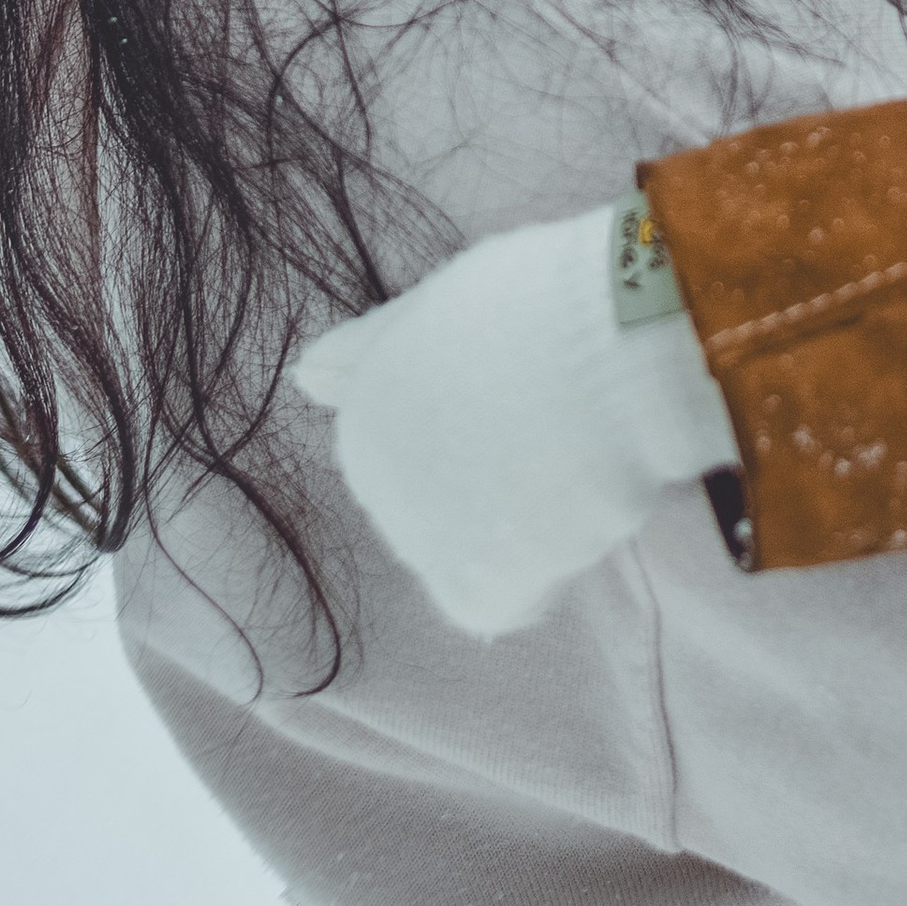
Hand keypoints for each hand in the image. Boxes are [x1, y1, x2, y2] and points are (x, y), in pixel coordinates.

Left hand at [292, 203, 740, 634]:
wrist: (600, 347)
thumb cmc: (535, 303)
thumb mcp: (439, 305)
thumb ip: (371, 348)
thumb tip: (306, 373)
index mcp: (363, 419)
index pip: (415, 456)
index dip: (483, 430)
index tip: (529, 396)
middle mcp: (376, 486)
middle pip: (444, 509)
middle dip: (497, 482)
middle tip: (560, 429)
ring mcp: (423, 538)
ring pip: (478, 554)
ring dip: (525, 523)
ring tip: (583, 457)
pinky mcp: (479, 584)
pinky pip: (500, 602)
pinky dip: (534, 575)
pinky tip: (570, 521)